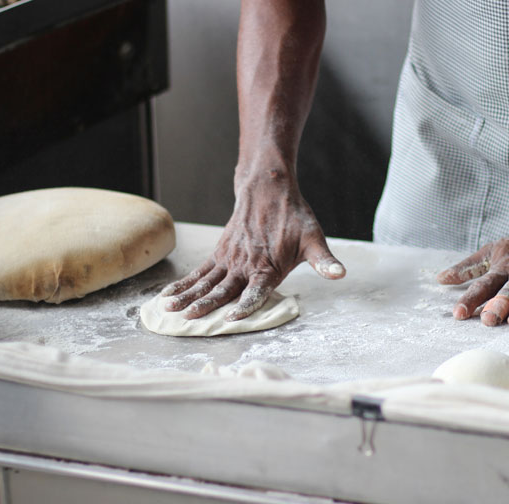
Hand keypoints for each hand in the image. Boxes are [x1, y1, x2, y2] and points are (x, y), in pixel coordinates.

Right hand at [159, 171, 344, 320]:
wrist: (268, 189)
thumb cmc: (294, 217)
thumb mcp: (314, 239)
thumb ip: (324, 261)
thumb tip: (340, 274)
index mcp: (268, 266)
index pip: (255, 291)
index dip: (245, 305)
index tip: (231, 318)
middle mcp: (245, 264)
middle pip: (223, 289)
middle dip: (205, 305)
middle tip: (188, 319)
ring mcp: (229, 259)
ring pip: (205, 282)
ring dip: (187, 296)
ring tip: (169, 310)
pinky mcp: (220, 253)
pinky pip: (199, 271)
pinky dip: (184, 284)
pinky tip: (168, 296)